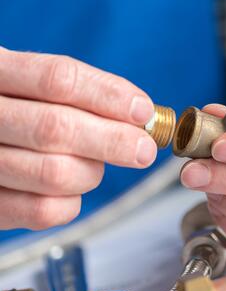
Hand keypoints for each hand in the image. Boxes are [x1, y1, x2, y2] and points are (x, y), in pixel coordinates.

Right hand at [0, 47, 155, 229]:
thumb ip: (78, 96)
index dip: (109, 96)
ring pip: (55, 173)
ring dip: (91, 173)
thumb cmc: (16, 112)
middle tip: (144, 150)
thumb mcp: (33, 87)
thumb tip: (139, 116)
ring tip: (95, 165)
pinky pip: (43, 211)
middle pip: (56, 128)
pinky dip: (72, 202)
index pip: (58, 79)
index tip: (143, 111)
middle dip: (113, 141)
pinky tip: (72, 189)